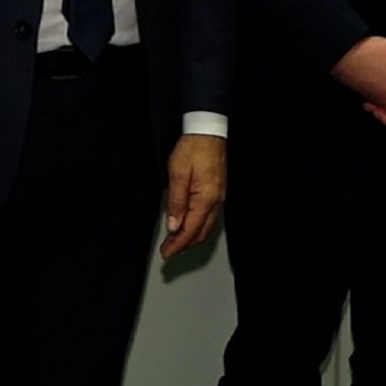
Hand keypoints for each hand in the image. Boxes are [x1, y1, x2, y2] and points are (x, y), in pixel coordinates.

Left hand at [161, 135, 225, 259]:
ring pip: (206, 227)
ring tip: (176, 242)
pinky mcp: (218, 193)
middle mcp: (215, 202)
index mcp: (205, 200)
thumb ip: (176, 202)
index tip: (166, 253)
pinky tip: (189, 226)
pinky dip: (198, 228)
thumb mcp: (178, 174)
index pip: (190, 231)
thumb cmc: (193, 149)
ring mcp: (219, 198)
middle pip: (200, 233)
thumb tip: (174, 226)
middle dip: (184, 245)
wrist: (208, 132)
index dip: (177, 245)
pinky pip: (210, 218)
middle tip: (168, 251)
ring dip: (191, 238)